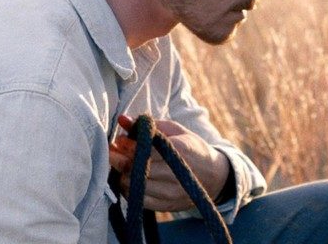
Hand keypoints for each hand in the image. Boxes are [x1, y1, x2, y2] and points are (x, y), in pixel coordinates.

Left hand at [108, 115, 230, 212]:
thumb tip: (122, 120)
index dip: (128, 146)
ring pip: (136, 186)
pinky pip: (140, 201)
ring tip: (124, 166)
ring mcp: (174, 193)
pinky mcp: (169, 206)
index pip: (147, 150)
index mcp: (181, 150)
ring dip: (124, 175)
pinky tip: (131, 179)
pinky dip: (130, 190)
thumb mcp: (174, 130)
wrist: (213, 176)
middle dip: (121, 161)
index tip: (119, 141)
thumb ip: (148, 124)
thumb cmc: (190, 147)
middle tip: (114, 153)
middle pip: (139, 170)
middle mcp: (178, 174)